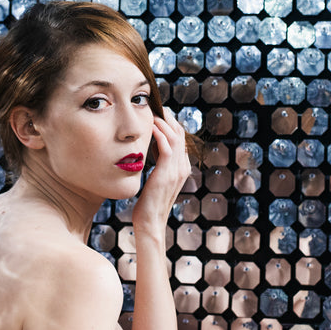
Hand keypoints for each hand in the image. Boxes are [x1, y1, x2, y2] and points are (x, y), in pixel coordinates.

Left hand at [132, 107, 191, 230]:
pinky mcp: (167, 173)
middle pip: (180, 133)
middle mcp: (183, 167)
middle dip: (168, 118)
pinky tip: (151, 127)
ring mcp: (177, 170)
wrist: (150, 223)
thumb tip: (148, 151)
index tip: (157, 114)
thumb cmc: (147, 204)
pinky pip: (167, 147)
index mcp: (182, 168)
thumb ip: (157, 166)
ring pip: (175, 137)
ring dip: (163, 122)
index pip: (180, 138)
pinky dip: (159, 134)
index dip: (170, 124)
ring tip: (152, 113)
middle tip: (155, 107)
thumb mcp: (155, 181)